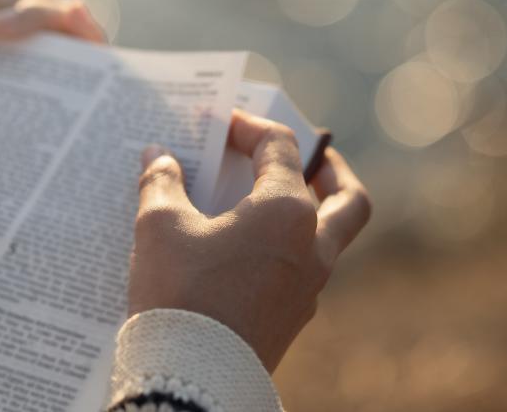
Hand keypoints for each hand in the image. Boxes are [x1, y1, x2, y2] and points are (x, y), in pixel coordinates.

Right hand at [128, 110, 370, 370]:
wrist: (192, 382)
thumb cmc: (180, 294)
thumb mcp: (160, 228)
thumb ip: (161, 183)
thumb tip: (159, 157)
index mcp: (287, 211)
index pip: (280, 147)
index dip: (249, 127)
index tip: (219, 124)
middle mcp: (312, 246)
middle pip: (347, 199)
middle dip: (331, 171)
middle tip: (312, 157)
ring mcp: (308, 288)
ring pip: (330, 239)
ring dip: (310, 214)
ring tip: (269, 204)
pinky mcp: (291, 320)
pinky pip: (303, 272)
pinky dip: (287, 251)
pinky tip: (246, 252)